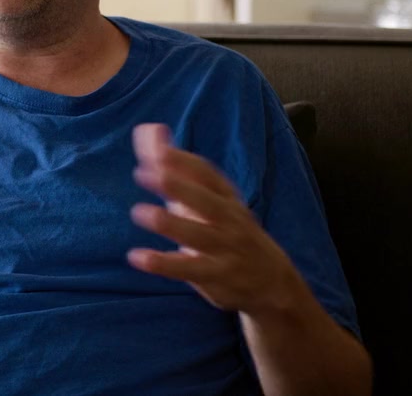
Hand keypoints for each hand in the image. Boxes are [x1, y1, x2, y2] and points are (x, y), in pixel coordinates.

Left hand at [127, 123, 300, 315]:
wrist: (274, 282)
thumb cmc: (230, 230)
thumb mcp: (208, 199)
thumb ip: (175, 167)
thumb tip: (149, 129)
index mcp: (226, 197)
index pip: (207, 175)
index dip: (183, 162)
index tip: (158, 150)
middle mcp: (230, 220)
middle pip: (206, 201)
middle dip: (178, 186)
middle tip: (144, 173)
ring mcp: (226, 249)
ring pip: (199, 235)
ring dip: (169, 223)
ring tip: (139, 212)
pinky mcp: (217, 276)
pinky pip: (189, 269)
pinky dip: (163, 264)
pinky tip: (138, 257)